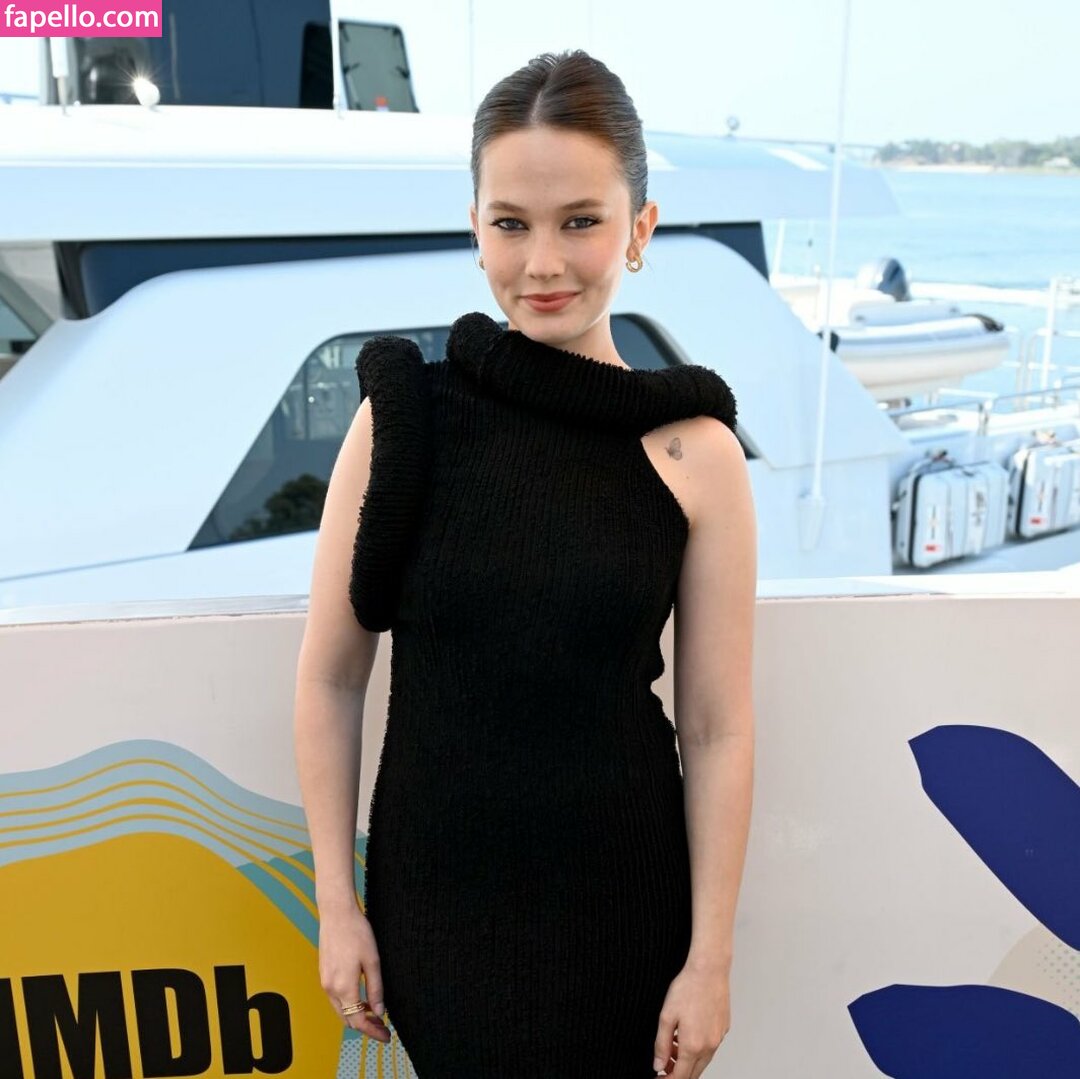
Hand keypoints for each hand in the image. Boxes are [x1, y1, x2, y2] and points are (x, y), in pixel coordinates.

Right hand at [317, 902, 390, 1043]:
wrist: (337, 914)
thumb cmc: (357, 933)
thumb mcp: (372, 961)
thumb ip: (375, 989)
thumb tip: (380, 1012)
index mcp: (344, 987)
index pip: (358, 1021)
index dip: (373, 1031)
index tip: (387, 1036)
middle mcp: (331, 989)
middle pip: (348, 1019)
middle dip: (366, 1026)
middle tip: (384, 1027)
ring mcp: (325, 982)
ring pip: (341, 1010)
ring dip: (357, 1015)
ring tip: (376, 1013)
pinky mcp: (324, 975)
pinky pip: (336, 999)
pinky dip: (349, 1004)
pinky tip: (362, 998)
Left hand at [652, 959, 729, 1076]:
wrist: (709, 970)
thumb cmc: (688, 988)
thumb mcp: (666, 1016)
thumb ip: (661, 1044)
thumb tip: (658, 1065)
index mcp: (692, 1046)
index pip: (680, 1077)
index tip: (658, 1077)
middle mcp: (708, 1046)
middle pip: (693, 1073)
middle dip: (677, 1073)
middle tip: (663, 1064)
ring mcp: (718, 1038)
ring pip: (703, 1061)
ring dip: (687, 1061)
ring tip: (672, 1046)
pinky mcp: (723, 1029)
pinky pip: (710, 1048)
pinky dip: (698, 1049)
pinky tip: (687, 1034)